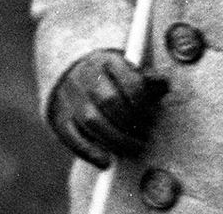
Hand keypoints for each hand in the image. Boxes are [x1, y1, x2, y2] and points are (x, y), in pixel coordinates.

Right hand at [47, 49, 169, 168]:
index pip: (131, 83)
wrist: (71, 74)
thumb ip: (147, 80)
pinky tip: (106, 162)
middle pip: (110, 101)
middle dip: (131, 125)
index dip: (144, 106)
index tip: (151, 119)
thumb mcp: (128, 71)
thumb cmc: (109, 78)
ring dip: (116, 140)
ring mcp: (69, 95)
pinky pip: (71, 136)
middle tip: (145, 138)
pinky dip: (89, 152)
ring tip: (131, 149)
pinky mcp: (58, 115)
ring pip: (92, 120)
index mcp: (108, 60)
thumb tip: (164, 83)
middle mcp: (86, 75)